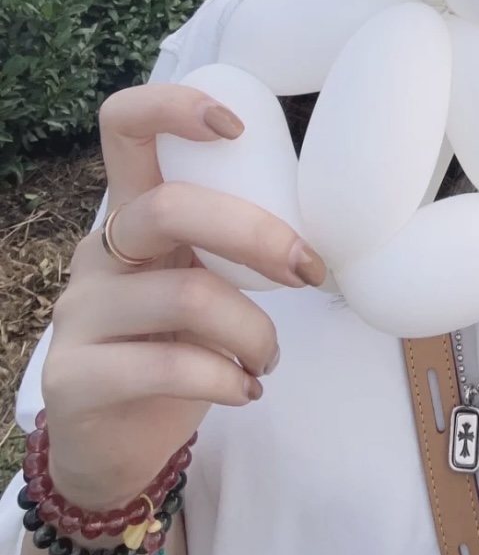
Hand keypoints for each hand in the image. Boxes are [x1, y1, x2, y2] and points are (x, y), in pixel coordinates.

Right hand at [38, 81, 326, 514]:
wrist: (115, 447)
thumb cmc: (176, 346)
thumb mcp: (202, 280)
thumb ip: (233, 245)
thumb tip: (328, 227)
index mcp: (133, 212)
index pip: (124, 126)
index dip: (173, 107)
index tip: (237, 127)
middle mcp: (99, 252)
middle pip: (168, 208)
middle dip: (255, 234)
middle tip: (306, 270)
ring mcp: (79, 314)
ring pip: (185, 295)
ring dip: (253, 329)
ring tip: (268, 358)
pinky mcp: (73, 378)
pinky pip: (167, 365)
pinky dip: (226, 378)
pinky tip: (245, 390)